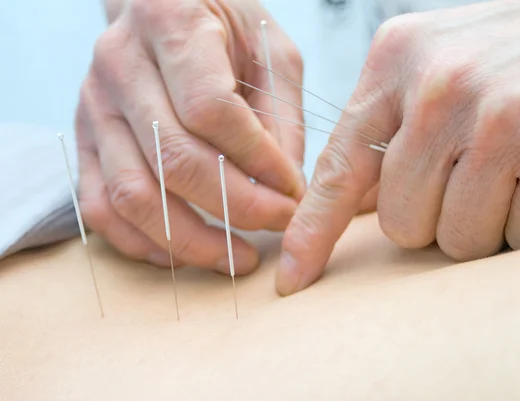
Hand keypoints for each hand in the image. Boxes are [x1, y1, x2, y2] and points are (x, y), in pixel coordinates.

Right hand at [76, 0, 305, 273]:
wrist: (158, 9)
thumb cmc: (221, 27)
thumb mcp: (268, 49)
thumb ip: (281, 116)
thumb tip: (285, 191)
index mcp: (170, 22)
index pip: (211, 110)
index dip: (258, 161)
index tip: (292, 190)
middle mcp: (120, 64)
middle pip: (174, 159)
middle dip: (236, 208)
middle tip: (277, 226)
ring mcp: (93, 107)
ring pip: (134, 195)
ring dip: (191, 240)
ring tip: (236, 256)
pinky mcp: (83, 143)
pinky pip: (101, 208)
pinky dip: (142, 243)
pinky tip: (184, 253)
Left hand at [278, 0, 519, 294]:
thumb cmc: (499, 56)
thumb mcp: (428, 69)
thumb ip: (384, 130)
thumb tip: (345, 209)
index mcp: (393, 62)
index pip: (337, 169)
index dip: (312, 232)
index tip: (292, 277)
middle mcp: (435, 84)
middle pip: (401, 221)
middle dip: (433, 216)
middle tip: (464, 174)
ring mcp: (491, 110)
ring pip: (456, 237)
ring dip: (479, 221)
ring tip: (503, 170)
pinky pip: (509, 231)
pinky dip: (516, 219)